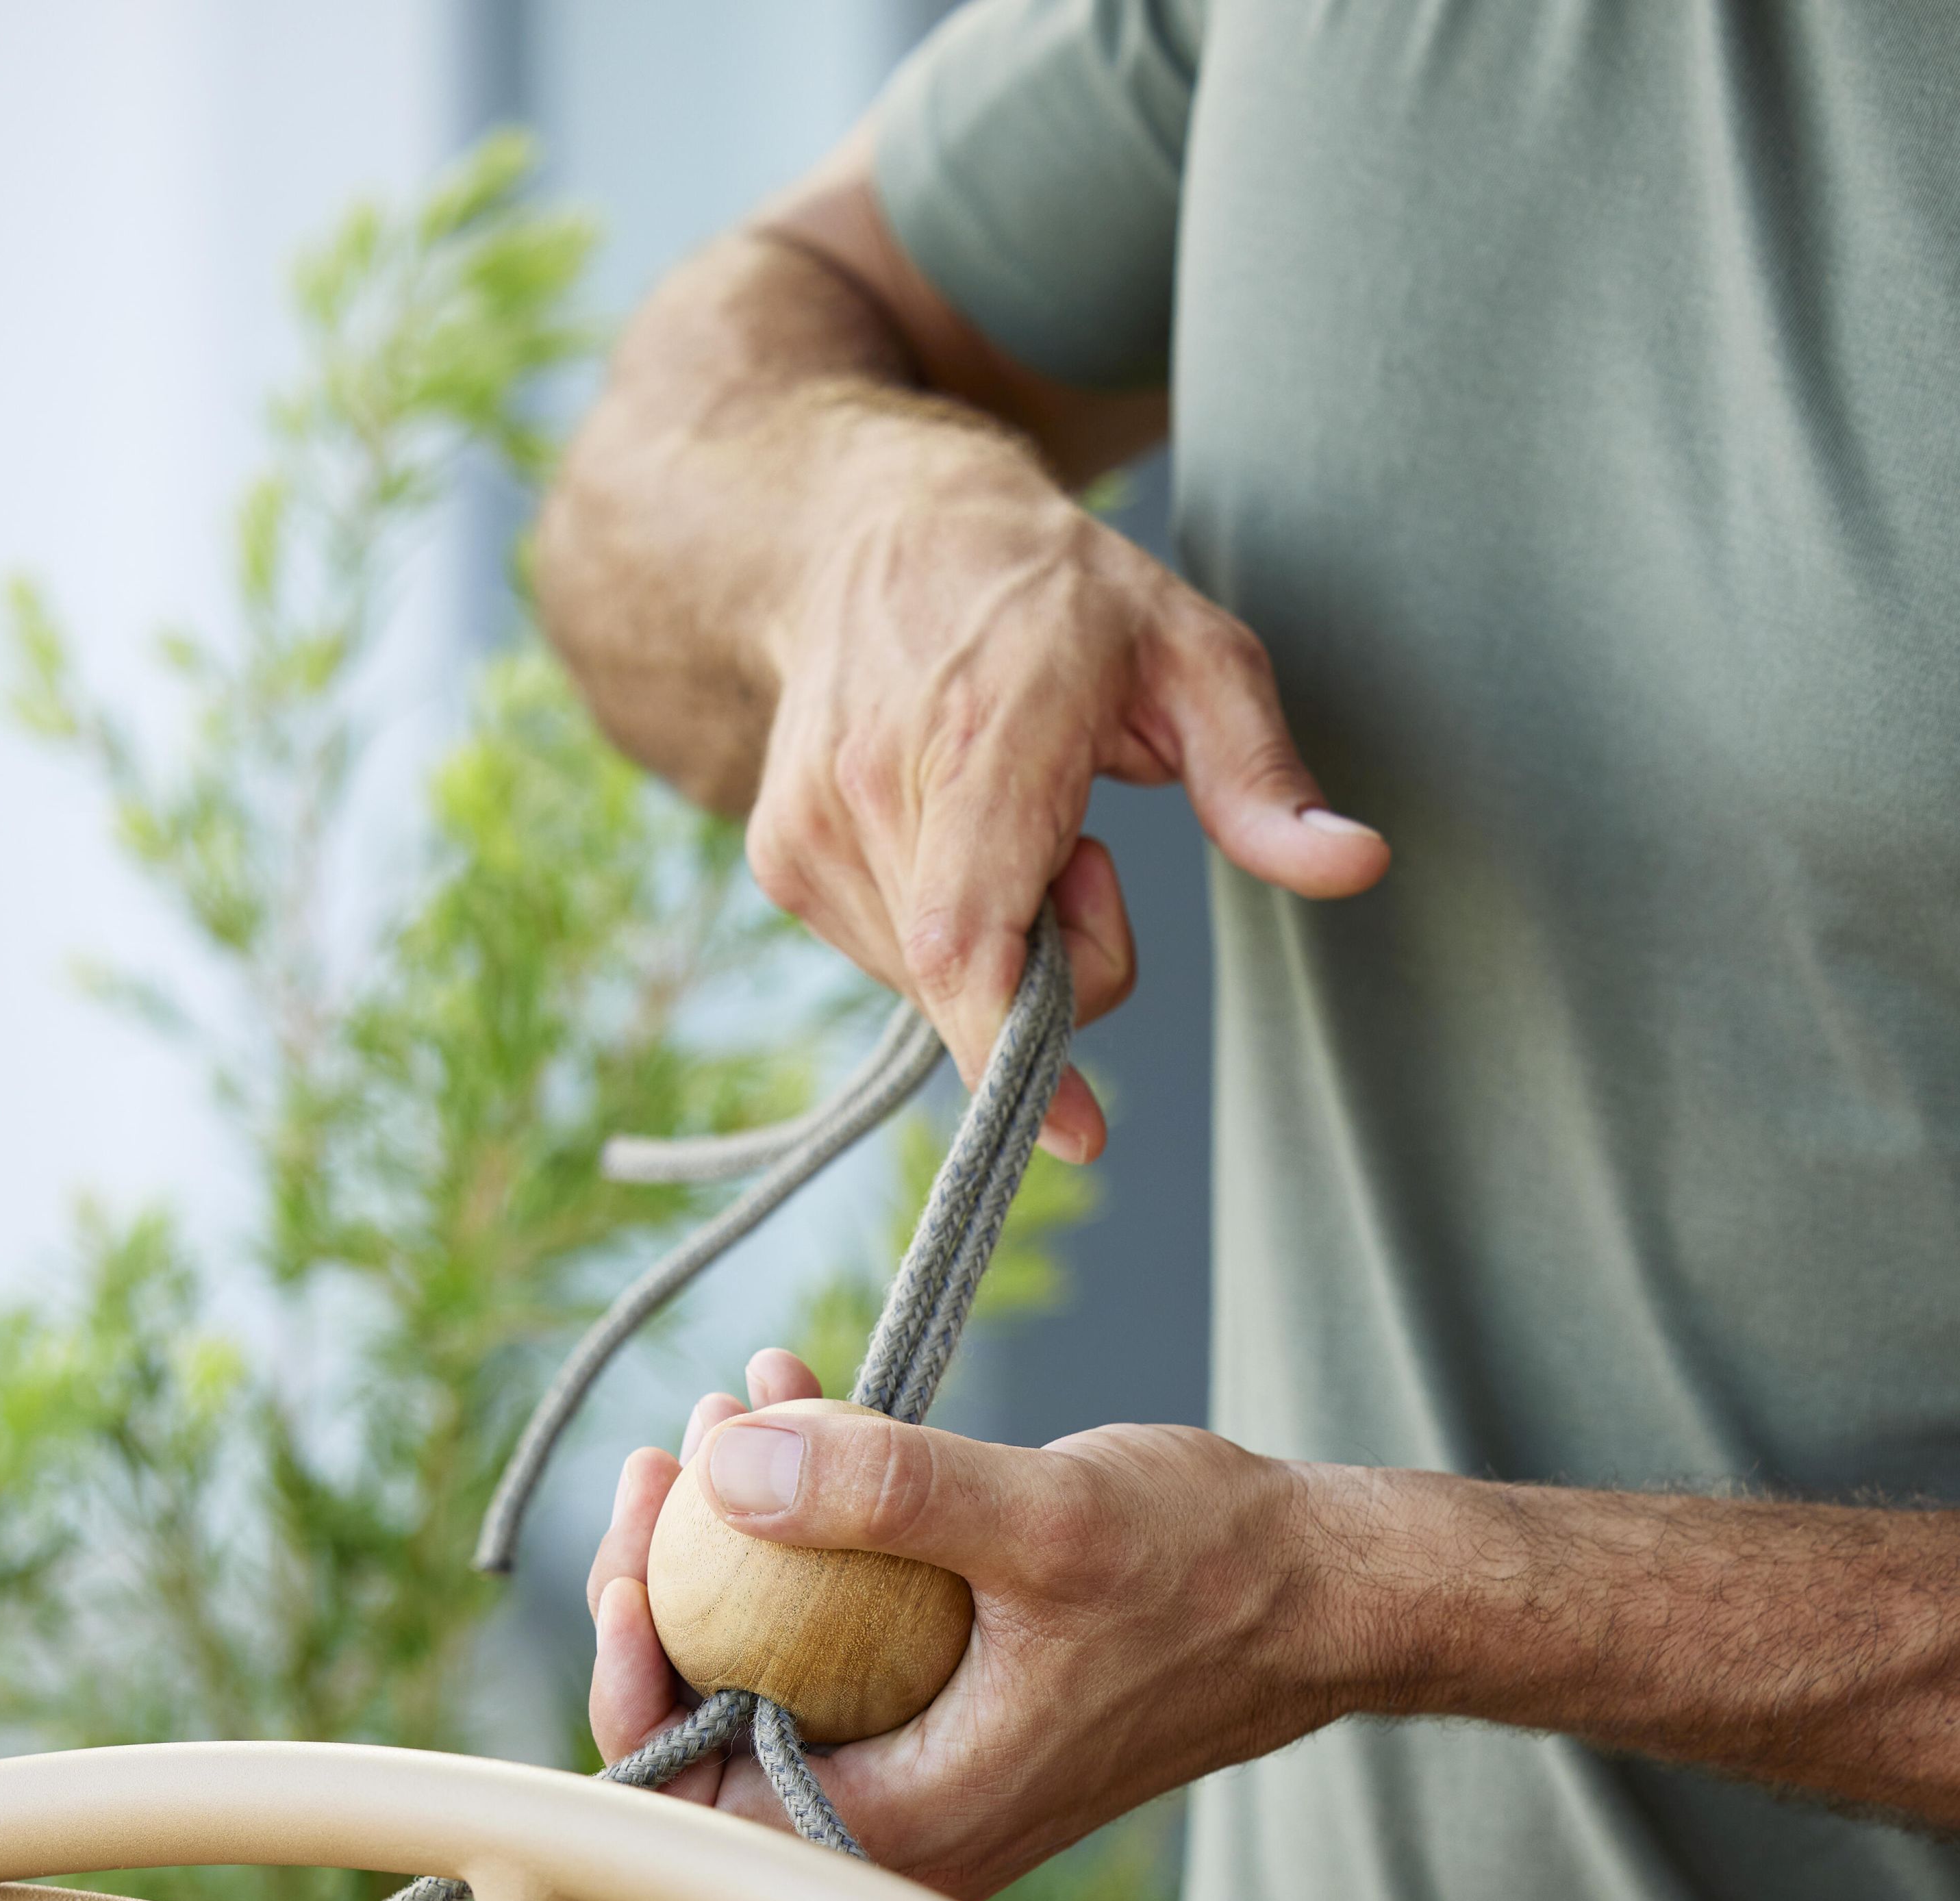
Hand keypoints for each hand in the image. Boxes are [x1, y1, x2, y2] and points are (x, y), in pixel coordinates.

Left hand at [586, 1369, 1335, 1900]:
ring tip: (740, 1404)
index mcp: (902, 1833)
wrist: (1325, 1596)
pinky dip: (811, 1530)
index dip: (628, 1681)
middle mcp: (897, 1828)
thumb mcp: (1045, 1518)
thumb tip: (726, 1466)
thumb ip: (885, 1494)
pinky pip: (834, 1634)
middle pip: (708, 1726)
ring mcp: (920, 1768)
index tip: (628, 1557)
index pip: (691, 1799)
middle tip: (672, 1450)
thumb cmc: (1210, 1572)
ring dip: (737, 1533)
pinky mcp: (943, 1709)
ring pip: (767, 1667)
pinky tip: (806, 1412)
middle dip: (668, 1579)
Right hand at [747, 426, 1387, 1157]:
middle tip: (1085, 848)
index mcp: (977, 738)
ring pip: (934, 983)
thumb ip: (1264, 779)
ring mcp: (809, 832)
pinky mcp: (782, 859)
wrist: (874, 530)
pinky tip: (950, 829)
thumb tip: (1357, 865)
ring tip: (1006, 816)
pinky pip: (891, 960)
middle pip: (977, 980)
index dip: (1017, 1056)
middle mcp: (871, 790)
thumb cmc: (1054, 597)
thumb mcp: (1192, 656)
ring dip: (1001, 945)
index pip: (970, 944)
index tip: (1078, 1131)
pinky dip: (947, 932)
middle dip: (1057, 962)